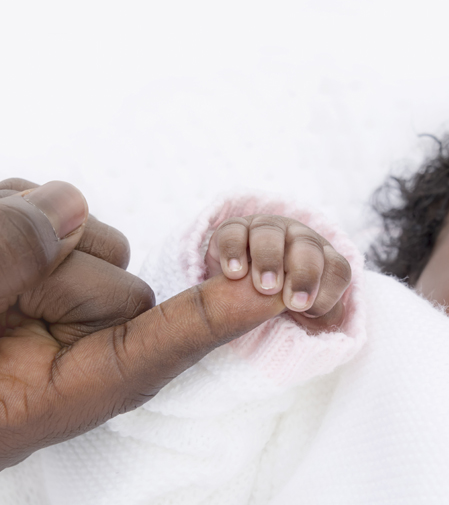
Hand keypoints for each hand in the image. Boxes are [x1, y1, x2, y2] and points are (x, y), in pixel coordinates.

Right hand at [0, 179, 285, 469]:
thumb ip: (2, 263)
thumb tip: (68, 207)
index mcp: (54, 392)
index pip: (154, 351)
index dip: (213, 321)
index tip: (270, 294)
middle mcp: (68, 349)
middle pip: (120, 278)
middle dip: (59, 260)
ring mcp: (55, 305)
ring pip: (87, 235)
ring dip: (31, 229)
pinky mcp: (37, 266)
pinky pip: (54, 211)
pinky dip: (16, 207)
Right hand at [205, 214, 351, 331]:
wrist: (241, 282)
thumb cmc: (281, 297)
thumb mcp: (304, 309)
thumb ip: (319, 316)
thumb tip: (319, 321)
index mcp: (322, 257)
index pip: (337, 268)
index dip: (328, 290)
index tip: (308, 311)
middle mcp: (298, 237)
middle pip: (309, 246)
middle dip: (304, 274)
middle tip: (292, 303)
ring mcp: (266, 229)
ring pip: (271, 233)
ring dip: (269, 259)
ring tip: (264, 288)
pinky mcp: (235, 228)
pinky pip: (235, 231)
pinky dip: (234, 250)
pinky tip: (234, 274)